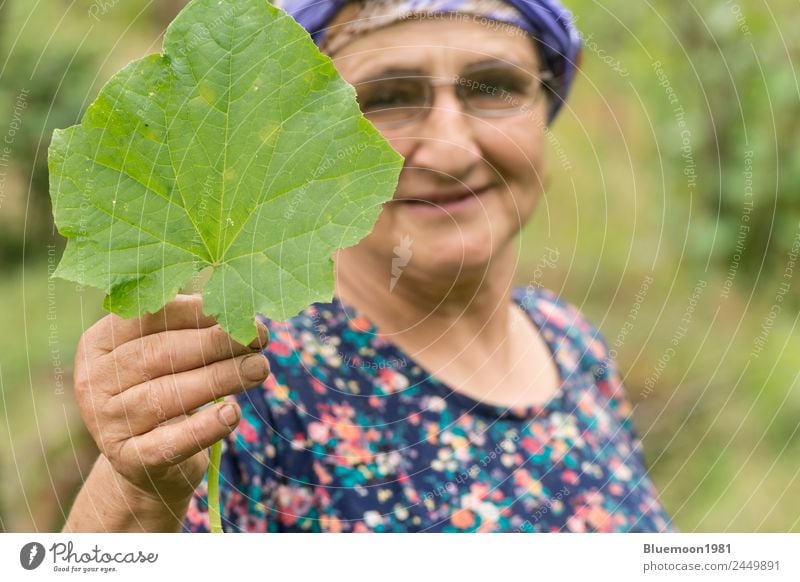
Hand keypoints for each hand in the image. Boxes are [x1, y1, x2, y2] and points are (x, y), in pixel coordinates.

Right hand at [72, 294, 269, 504]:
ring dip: (219, 378)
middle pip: (160, 354)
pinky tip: (233, 413)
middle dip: (215, 343)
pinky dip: (205, 427)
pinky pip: (170, 442)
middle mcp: (94, 381)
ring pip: (166, 395)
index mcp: (100, 342)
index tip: (242, 314)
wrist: (147, 462)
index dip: (200, 313)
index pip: (150, 317)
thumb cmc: (165, 389)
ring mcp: (106, 423)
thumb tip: (240, 310)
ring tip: (259, 368)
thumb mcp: (168, 354)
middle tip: (259, 339)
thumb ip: (193, 328)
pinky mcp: (128, 460)